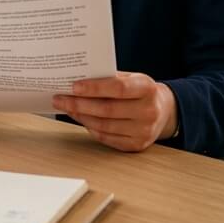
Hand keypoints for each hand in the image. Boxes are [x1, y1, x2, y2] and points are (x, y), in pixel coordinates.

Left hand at [52, 71, 177, 152]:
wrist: (163, 110)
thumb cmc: (140, 91)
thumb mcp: (131, 77)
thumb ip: (109, 78)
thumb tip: (77, 82)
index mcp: (147, 88)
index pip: (118, 88)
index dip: (94, 88)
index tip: (73, 86)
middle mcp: (148, 111)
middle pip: (107, 110)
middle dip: (79, 104)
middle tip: (60, 98)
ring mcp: (144, 131)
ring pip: (104, 126)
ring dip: (81, 117)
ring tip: (67, 107)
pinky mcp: (137, 145)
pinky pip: (107, 138)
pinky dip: (90, 128)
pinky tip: (81, 118)